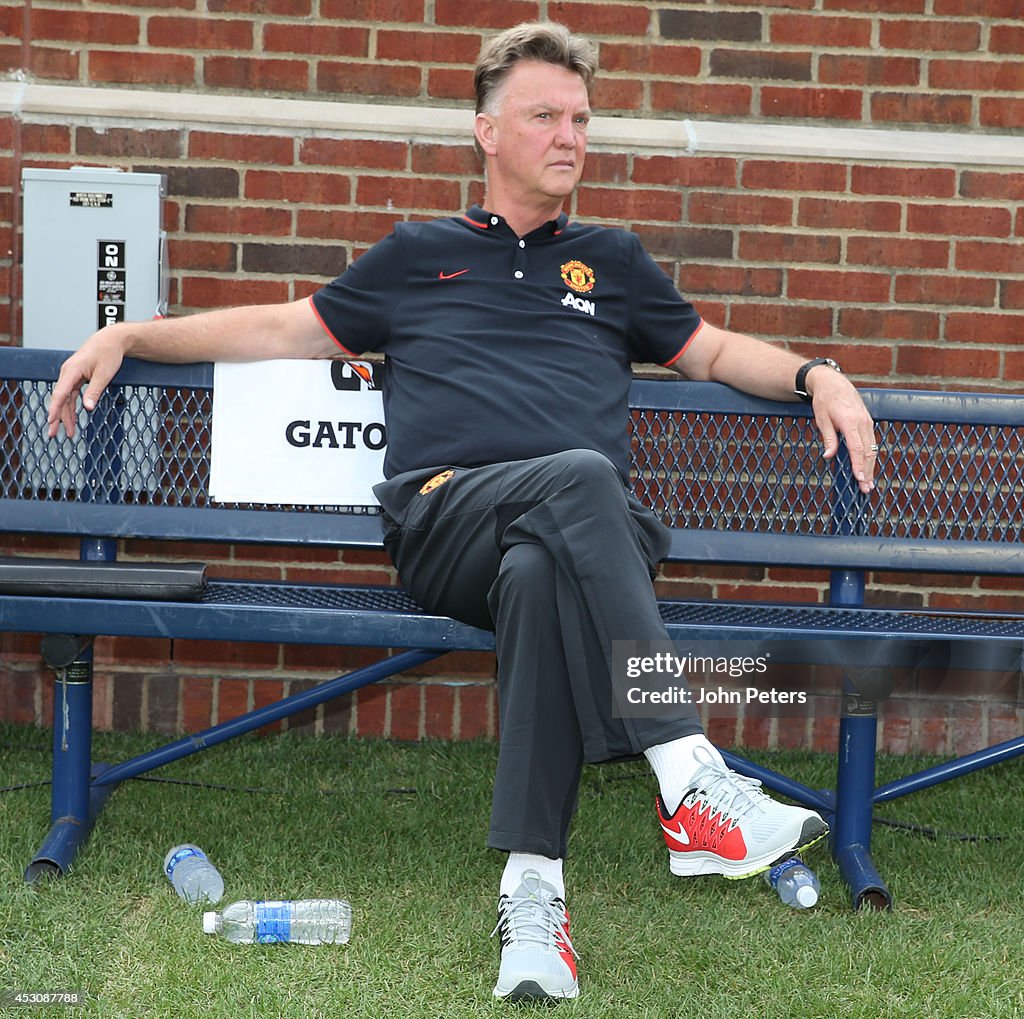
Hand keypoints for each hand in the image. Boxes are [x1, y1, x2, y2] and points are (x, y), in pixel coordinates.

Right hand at [46, 328, 126, 438]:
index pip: (60, 393)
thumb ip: (95, 391)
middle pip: (60, 399)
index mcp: (72, 370)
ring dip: (66, 416)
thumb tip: (87, 407)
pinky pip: (71, 395)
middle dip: (57, 418)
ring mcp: (71, 375)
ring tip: (68, 432)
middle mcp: (68, 373)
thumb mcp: (105, 374)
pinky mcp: (77, 377)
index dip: (55, 409)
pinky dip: (71, 407)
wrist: (111, 340)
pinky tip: (71, 419)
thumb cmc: (108, 353)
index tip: (51, 421)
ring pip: (65, 399)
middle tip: (54, 435)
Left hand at [807, 366, 876, 493]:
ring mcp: (868, 422)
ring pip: (872, 448)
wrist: (833, 383)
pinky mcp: (868, 422)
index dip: (858, 465)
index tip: (859, 478)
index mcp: (850, 422)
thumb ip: (828, 438)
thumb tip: (829, 456)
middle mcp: (863, 422)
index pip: (857, 448)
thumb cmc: (825, 401)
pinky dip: (870, 456)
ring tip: (869, 483)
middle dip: (868, 471)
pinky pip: (871, 442)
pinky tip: (868, 467)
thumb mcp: (821, 419)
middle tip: (866, 489)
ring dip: (871, 467)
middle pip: (868, 451)